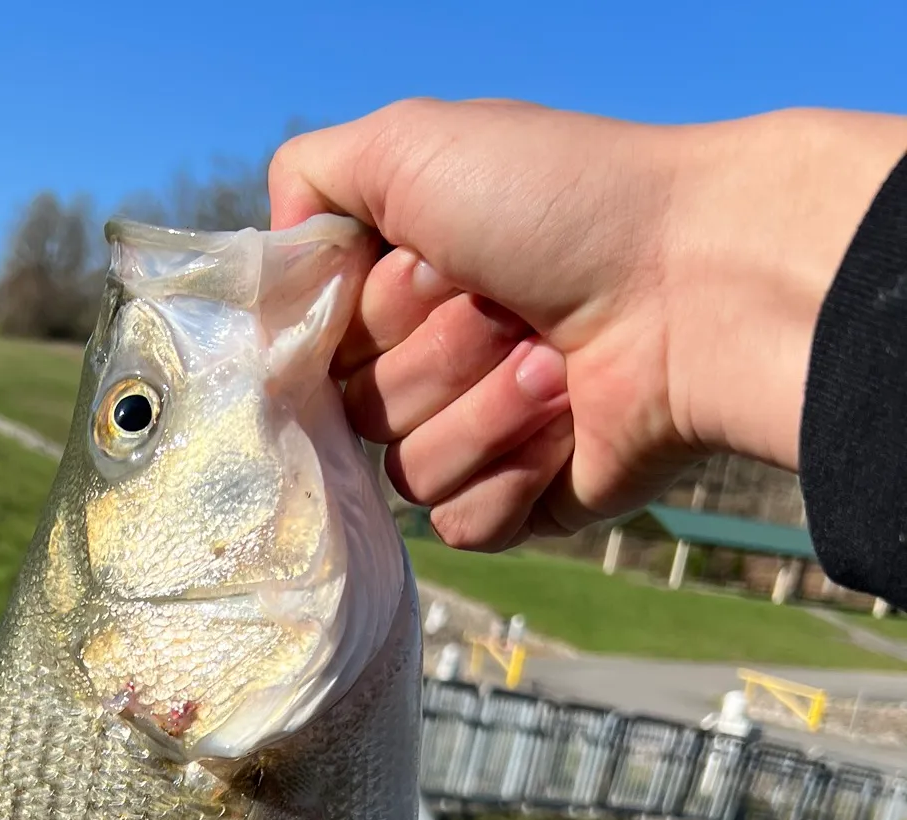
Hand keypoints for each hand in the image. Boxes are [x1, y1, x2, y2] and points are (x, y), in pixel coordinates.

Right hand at [270, 101, 906, 549]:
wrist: (693, 284)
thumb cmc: (559, 203)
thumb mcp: (408, 143)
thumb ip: (307, 177)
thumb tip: (274, 251)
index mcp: (399, 295)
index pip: (314, 349)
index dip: (360, 319)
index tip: (424, 271)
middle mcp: (431, 367)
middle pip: (356, 415)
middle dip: (431, 357)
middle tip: (507, 307)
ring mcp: (477, 440)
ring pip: (406, 475)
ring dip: (483, 412)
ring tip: (555, 362)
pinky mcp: (521, 504)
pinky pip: (459, 525)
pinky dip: (510, 478)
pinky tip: (565, 429)